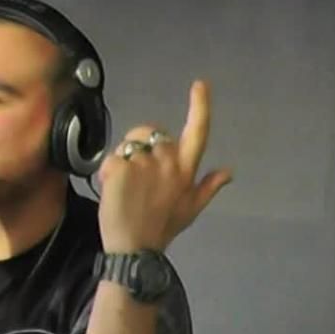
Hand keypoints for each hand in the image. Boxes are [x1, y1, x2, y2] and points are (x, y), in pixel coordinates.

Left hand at [97, 80, 232, 251]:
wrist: (133, 248)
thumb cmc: (161, 229)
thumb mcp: (191, 210)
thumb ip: (208, 187)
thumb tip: (229, 171)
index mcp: (187, 169)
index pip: (198, 132)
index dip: (200, 107)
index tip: (199, 84)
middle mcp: (168, 162)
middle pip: (151, 133)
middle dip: (139, 146)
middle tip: (135, 176)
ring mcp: (143, 164)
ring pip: (127, 145)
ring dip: (122, 160)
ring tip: (123, 186)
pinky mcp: (120, 169)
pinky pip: (110, 159)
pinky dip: (105, 172)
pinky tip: (109, 190)